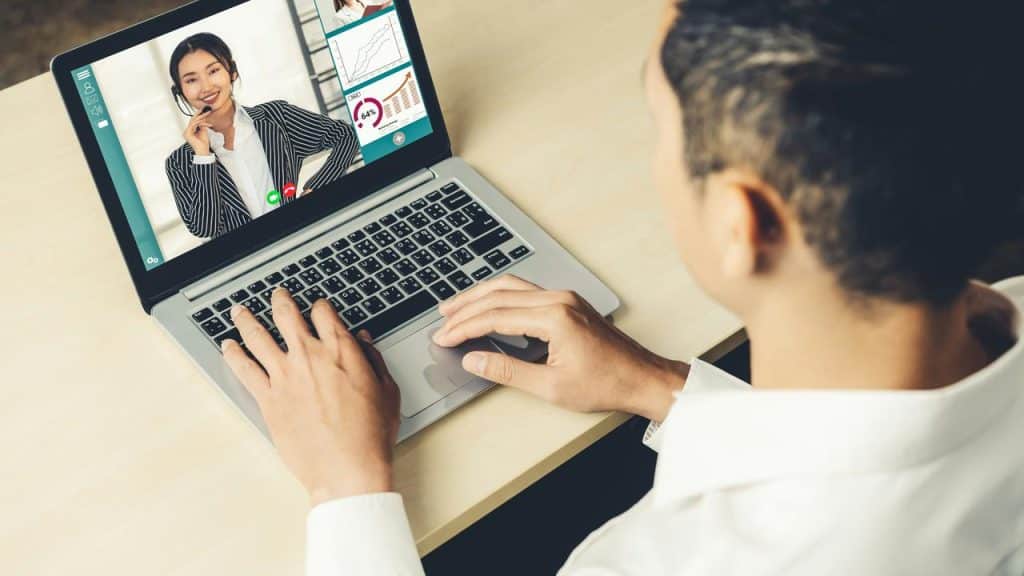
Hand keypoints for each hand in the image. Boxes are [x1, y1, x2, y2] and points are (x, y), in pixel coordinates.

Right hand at [184, 110, 212, 155]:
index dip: (198, 115)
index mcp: (190, 131)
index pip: (193, 121)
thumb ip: (202, 125)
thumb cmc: (203, 143)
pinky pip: (193, 125)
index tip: (204, 110)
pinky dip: (200, 122)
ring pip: (193, 121)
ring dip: (201, 117)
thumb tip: (203, 119)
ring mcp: (186, 132)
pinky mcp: (188, 133)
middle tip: (205, 109)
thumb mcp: (203, 131)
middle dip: (199, 114)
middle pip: (192, 120)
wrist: (203, 150)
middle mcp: (187, 131)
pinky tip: (205, 122)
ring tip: (207, 114)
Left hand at [221, 288, 400, 505]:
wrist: (347, 469)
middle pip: (286, 315)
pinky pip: (244, 369)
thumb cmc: (370, 435)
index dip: (320, 306)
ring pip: (257, 336)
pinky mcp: (268, 399)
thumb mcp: (387, 391)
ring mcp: (284, 376)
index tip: (318, 307)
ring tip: (239, 311)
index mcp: (340, 351)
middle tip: (277, 295)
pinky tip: (228, 347)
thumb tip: (363, 342)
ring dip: (247, 319)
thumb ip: (373, 360)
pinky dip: (233, 355)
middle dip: (280, 300)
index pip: (324, 312)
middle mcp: (309, 356)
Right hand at [432, 275, 687, 420]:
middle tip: (442, 321)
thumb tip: (473, 361)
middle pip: (499, 295)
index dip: (464, 328)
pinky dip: (501, 297)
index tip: (444, 339)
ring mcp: (565, 298)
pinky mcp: (569, 302)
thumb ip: (506, 371)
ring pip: (512, 287)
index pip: (495, 317)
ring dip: (481, 296)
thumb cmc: (605, 384)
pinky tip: (489, 305)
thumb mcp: (550, 387)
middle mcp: (558, 300)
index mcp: (554, 318)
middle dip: (466, 308)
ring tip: (456, 307)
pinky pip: (526, 291)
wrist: (641, 378)